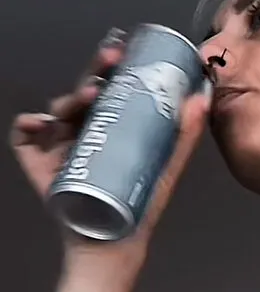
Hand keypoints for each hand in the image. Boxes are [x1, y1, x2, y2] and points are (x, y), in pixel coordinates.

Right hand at [10, 29, 209, 277]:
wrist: (114, 242)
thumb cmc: (138, 206)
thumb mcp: (166, 168)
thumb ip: (184, 136)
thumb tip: (201, 97)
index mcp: (111, 125)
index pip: (110, 88)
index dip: (114, 66)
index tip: (126, 49)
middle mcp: (85, 130)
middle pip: (85, 93)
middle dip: (95, 71)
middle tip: (110, 60)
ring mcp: (61, 145)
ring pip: (59, 110)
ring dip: (71, 98)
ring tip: (88, 97)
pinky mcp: (40, 164)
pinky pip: (25, 138)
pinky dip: (29, 126)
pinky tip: (42, 123)